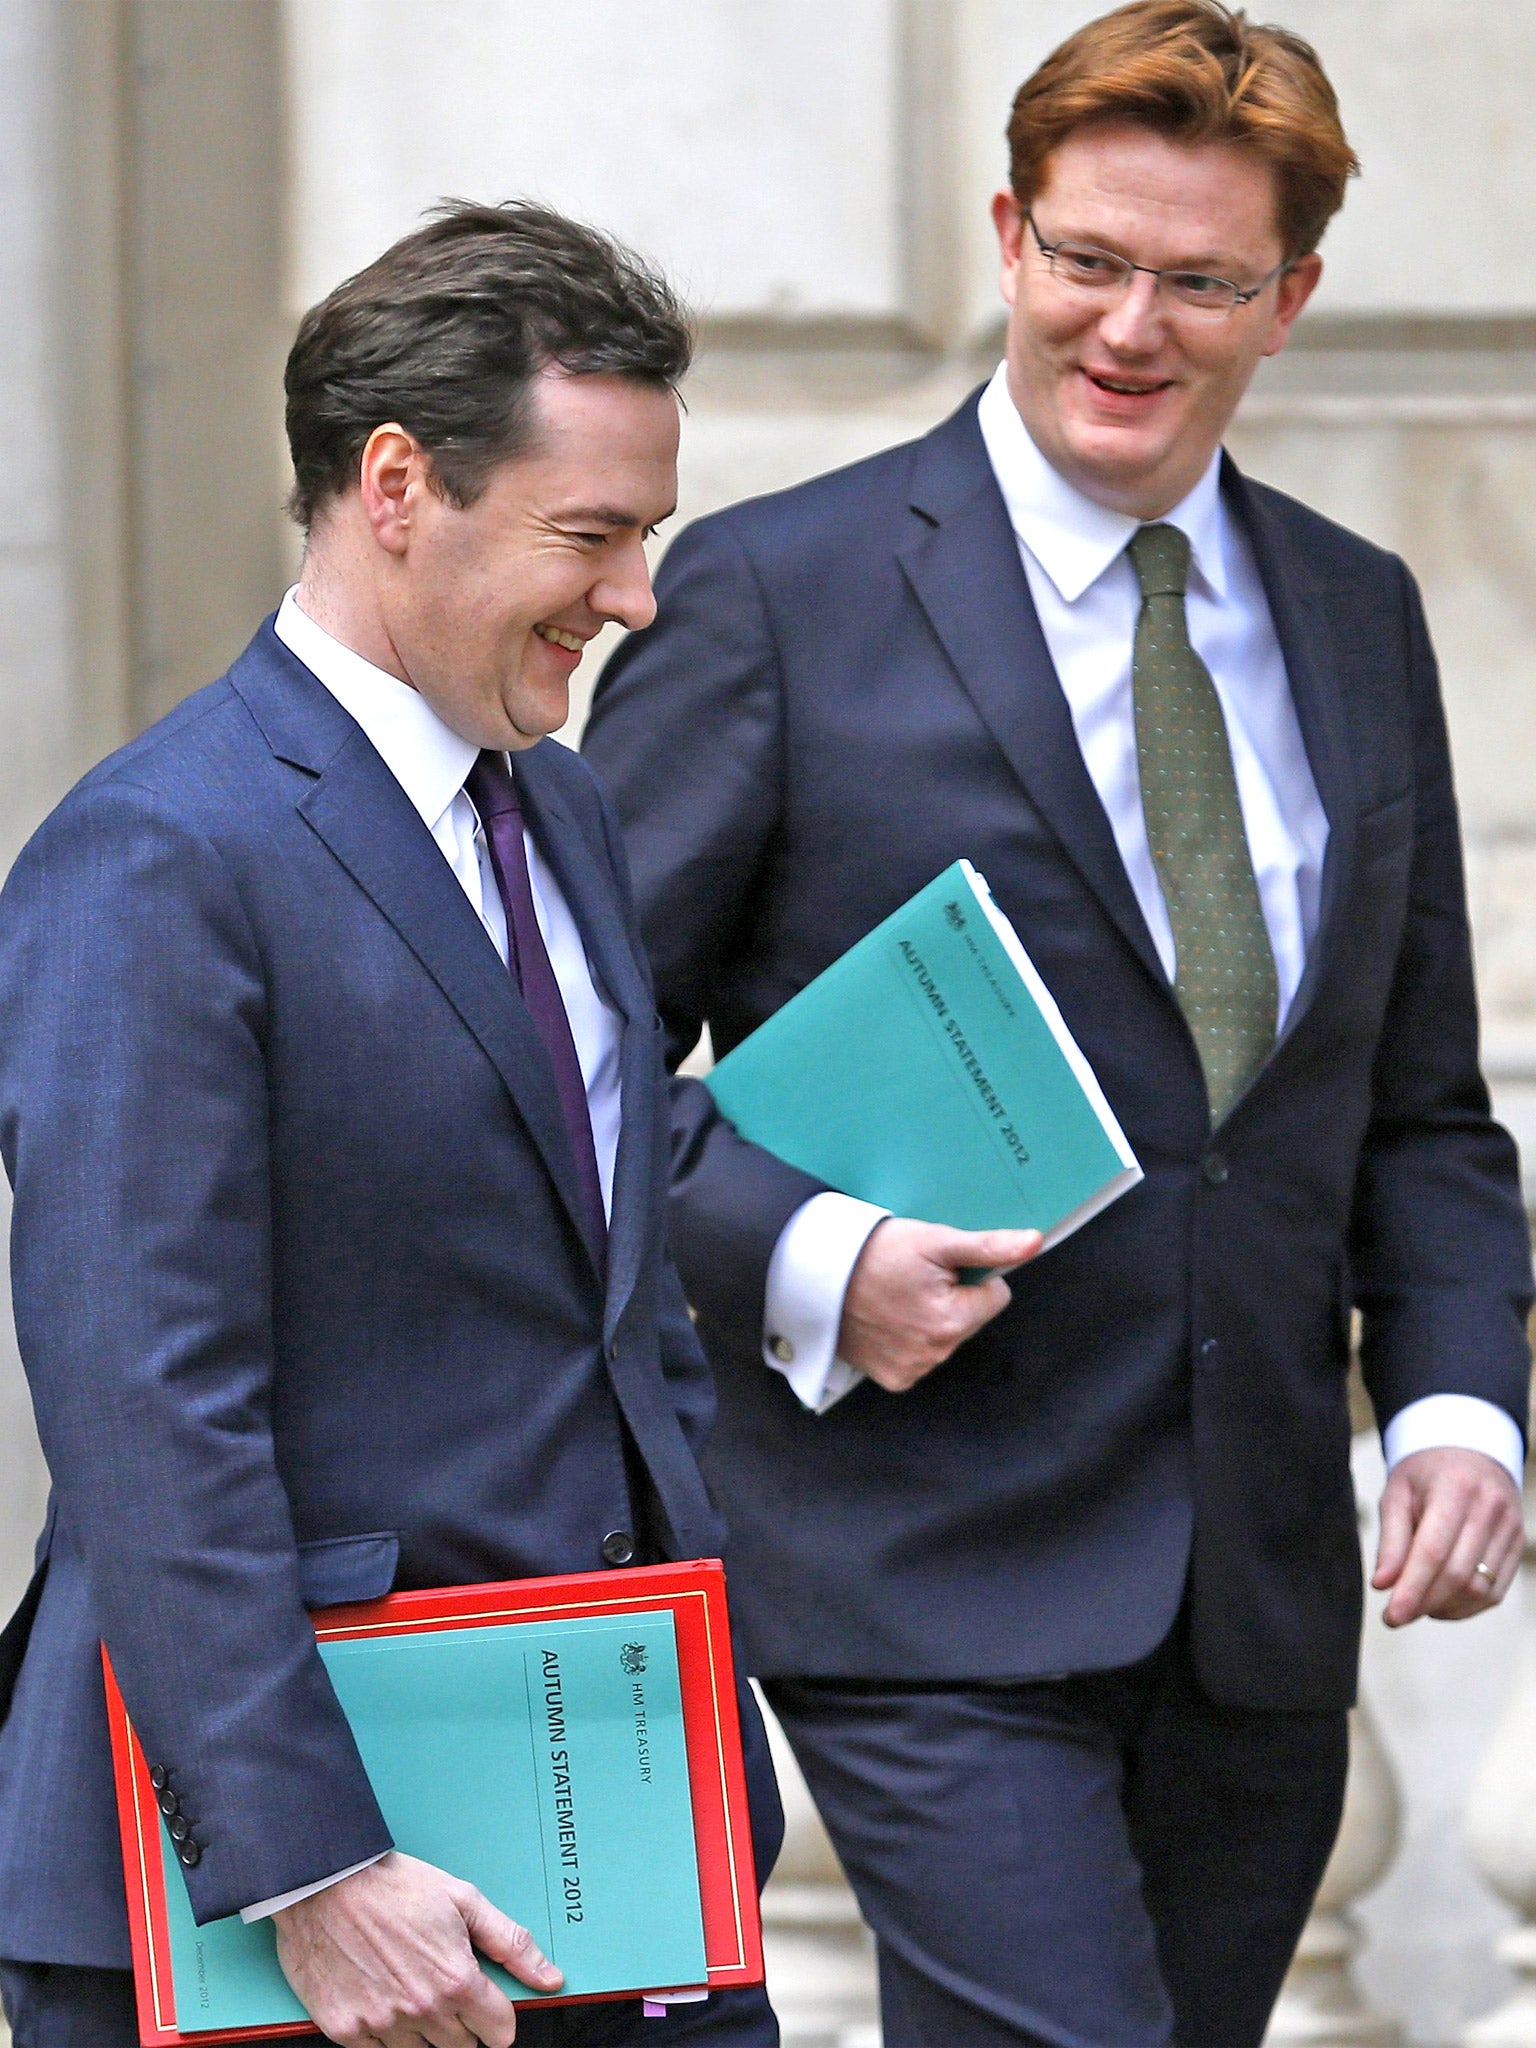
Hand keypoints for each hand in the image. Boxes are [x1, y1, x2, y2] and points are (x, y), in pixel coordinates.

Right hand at [273, 1849, 561, 2046]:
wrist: (326, 1883)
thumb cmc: (395, 1886)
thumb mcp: (464, 1900)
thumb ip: (510, 1943)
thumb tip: (549, 1978)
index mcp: (456, 1980)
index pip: (499, 2032)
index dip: (497, 2015)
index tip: (486, 2002)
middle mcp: (422, 2010)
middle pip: (462, 2046)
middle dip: (462, 2020)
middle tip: (442, 1983)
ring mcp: (382, 2024)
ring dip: (424, 2027)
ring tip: (410, 1984)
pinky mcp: (346, 2031)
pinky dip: (386, 2033)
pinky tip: (383, 1996)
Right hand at [838, 1217, 1041, 1393]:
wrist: (816, 1275)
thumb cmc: (874, 1253)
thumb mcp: (934, 1240)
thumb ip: (988, 1247)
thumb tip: (1034, 1243)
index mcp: (953, 1321)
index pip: (995, 1297)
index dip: (971, 1276)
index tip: (939, 1267)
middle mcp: (936, 1354)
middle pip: (970, 1320)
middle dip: (952, 1299)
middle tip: (915, 1279)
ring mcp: (913, 1370)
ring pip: (947, 1338)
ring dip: (930, 1318)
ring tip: (897, 1296)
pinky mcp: (894, 1378)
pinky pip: (921, 1357)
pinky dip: (909, 1339)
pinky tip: (888, 1319)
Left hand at [1373, 1447, 1523, 1626]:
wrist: (1469, 1451)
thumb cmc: (1425, 1474)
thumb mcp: (1397, 1494)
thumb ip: (1391, 1540)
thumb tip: (1382, 1585)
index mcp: (1454, 1488)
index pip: (1433, 1550)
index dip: (1412, 1588)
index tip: (1391, 1616)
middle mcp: (1490, 1508)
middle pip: (1458, 1574)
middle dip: (1424, 1602)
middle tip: (1396, 1616)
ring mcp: (1510, 1527)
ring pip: (1479, 1589)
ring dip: (1445, 1608)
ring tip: (1417, 1606)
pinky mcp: (1518, 1544)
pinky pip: (1496, 1591)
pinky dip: (1467, 1607)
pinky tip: (1442, 1604)